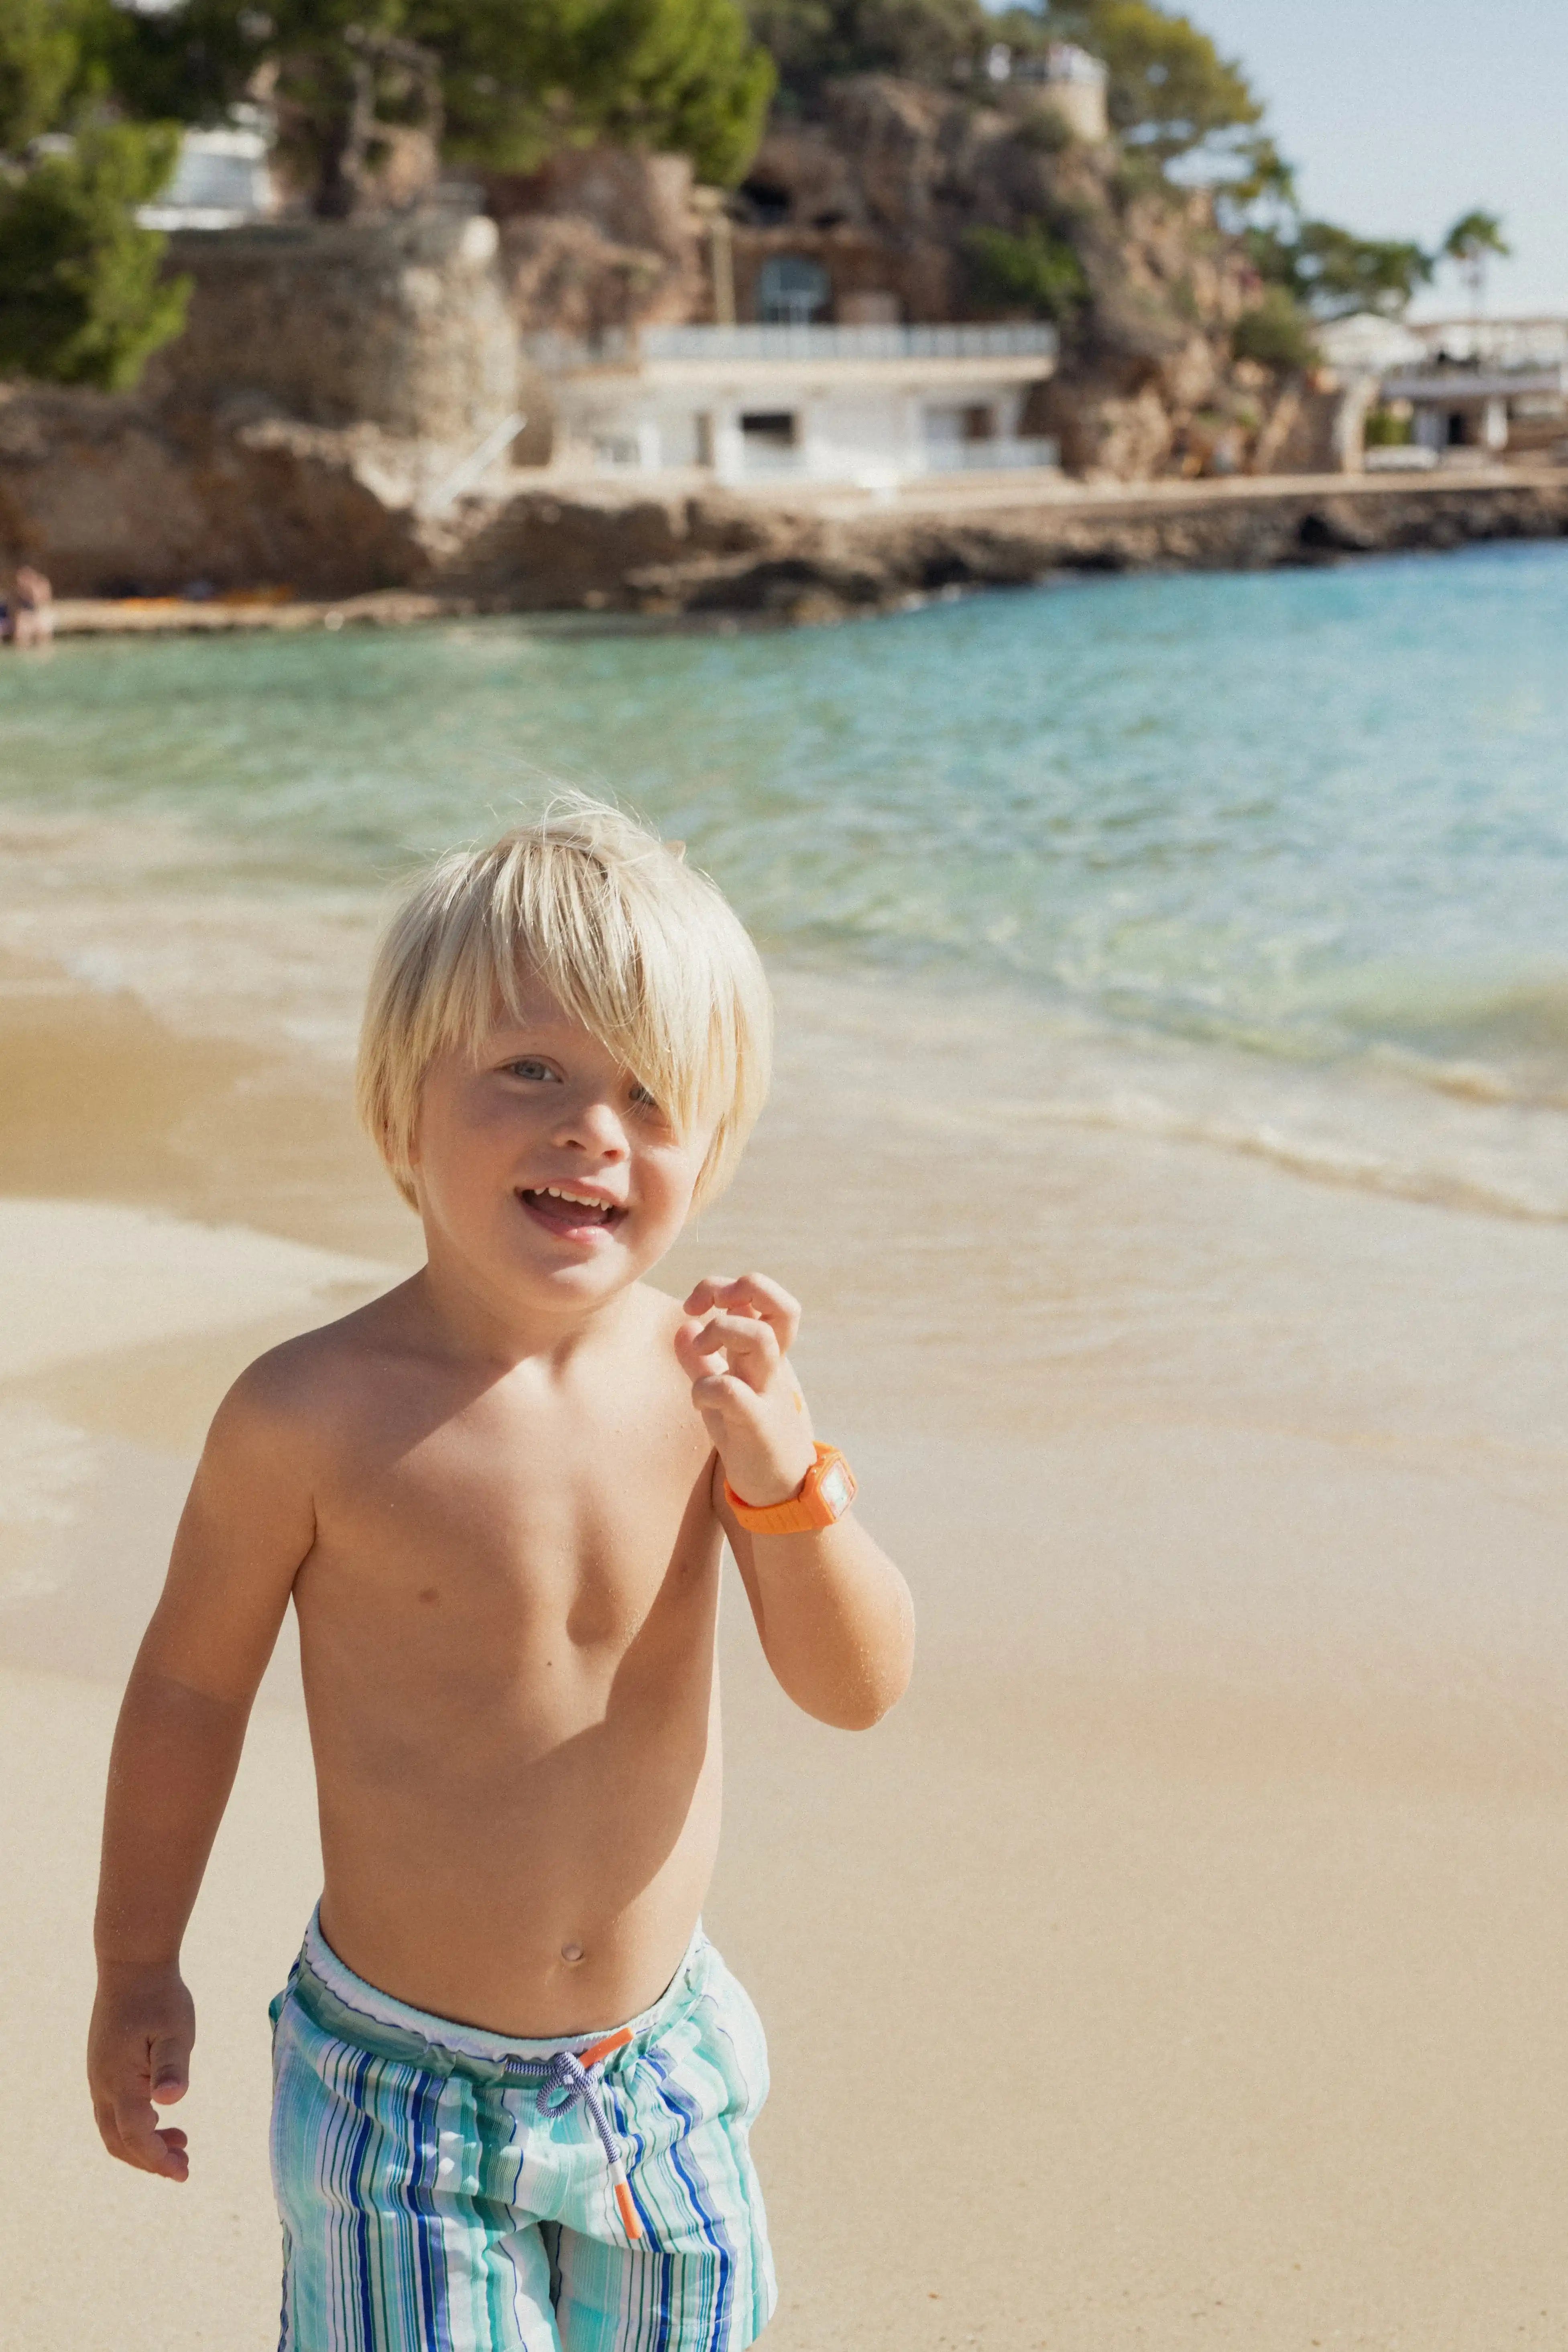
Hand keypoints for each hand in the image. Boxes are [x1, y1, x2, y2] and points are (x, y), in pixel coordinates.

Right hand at [88, 1961, 194, 2180]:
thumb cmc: (159, 1996)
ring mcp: (100, 2076)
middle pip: (119, 2142)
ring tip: (180, 2143)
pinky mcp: (104, 2067)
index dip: (158, 2159)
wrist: (132, 1965)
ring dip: (143, 2145)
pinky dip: (135, 2125)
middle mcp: (103, 2085)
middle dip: (149, 2161)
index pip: (136, 2135)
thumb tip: (170, 2100)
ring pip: (113, 2128)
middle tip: (183, 2168)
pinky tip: (160, 2117)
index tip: (184, 2172)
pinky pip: (113, 2110)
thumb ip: (173, 2065)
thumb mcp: (175, 2028)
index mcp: (120, 2081)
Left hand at [676, 1274, 816, 1508]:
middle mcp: (772, 1365)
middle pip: (775, 1303)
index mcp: (766, 1352)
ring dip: (720, 1331)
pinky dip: (706, 1387)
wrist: (780, 1489)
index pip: (760, 1294)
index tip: (694, 1307)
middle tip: (699, 1312)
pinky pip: (733, 1392)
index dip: (723, 1285)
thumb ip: (700, 1359)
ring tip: (701, 1350)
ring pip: (760, 1337)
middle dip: (728, 1291)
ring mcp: (768, 1392)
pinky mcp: (758, 1424)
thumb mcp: (721, 1391)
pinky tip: (698, 1399)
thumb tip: (682, 1328)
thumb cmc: (749, 1435)